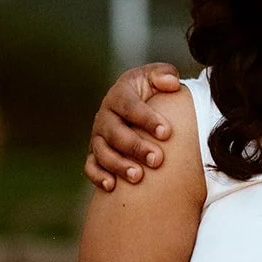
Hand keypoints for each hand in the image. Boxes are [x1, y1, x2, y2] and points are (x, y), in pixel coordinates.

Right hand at [84, 63, 183, 190]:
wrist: (139, 107)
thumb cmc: (152, 91)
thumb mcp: (158, 77)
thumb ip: (165, 74)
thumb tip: (171, 83)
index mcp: (120, 94)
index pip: (130, 106)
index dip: (147, 119)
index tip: (167, 133)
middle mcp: (105, 116)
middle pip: (115, 133)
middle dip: (136, 147)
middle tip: (157, 160)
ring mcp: (98, 136)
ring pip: (102, 152)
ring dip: (119, 165)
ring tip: (138, 177)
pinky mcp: (95, 154)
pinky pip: (91, 166)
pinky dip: (98, 176)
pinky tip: (112, 187)